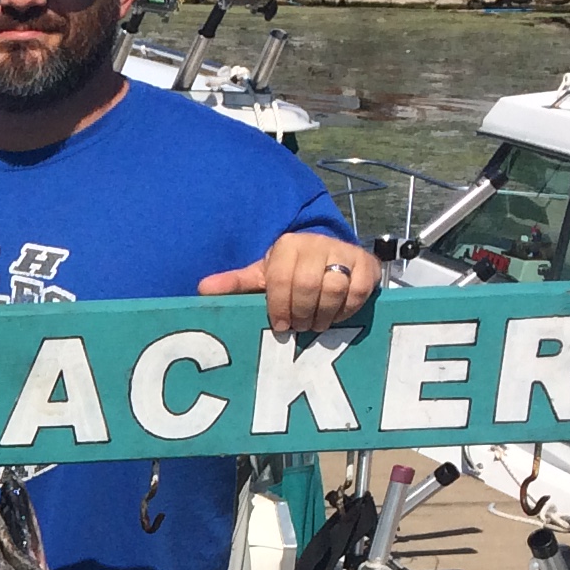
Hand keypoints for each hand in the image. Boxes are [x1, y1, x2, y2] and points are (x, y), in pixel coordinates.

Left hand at [200, 230, 379, 334]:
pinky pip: (357, 292)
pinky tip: (335, 315)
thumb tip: (202, 289)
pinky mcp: (367, 264)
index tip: (279, 325)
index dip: (278, 307)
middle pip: (308, 285)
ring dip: (323, 315)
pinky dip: (345, 310)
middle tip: (298, 327)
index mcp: (287, 245)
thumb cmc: (289, 273)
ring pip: (334, 289)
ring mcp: (344, 251)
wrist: (329, 260)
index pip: (280, 278)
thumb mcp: (261, 277)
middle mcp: (317, 243)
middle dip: (301, 313)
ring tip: (315, 324)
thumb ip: (234, 283)